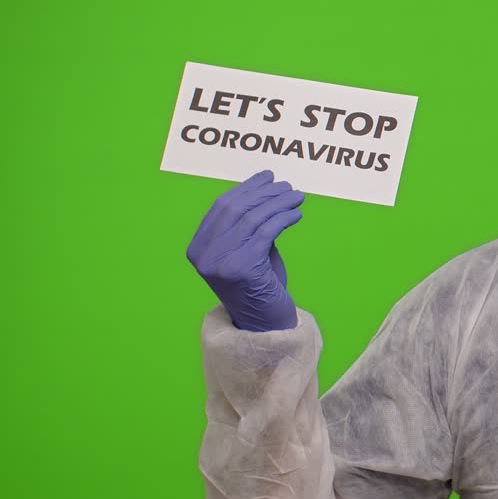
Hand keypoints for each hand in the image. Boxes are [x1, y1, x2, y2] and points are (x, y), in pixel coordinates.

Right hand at [186, 169, 304, 331]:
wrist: (264, 322)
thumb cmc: (260, 283)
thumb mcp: (248, 249)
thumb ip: (249, 224)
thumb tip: (266, 188)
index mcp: (198, 248)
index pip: (221, 207)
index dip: (246, 188)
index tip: (267, 176)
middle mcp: (203, 255)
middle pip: (236, 210)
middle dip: (264, 193)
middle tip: (288, 186)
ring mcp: (219, 262)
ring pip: (252, 219)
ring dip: (278, 203)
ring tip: (298, 197)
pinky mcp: (241, 268)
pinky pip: (266, 233)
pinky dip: (283, 219)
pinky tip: (297, 214)